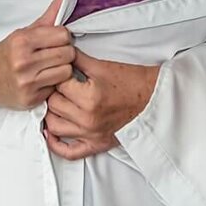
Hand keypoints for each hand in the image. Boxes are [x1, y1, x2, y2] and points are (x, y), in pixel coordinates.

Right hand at [0, 0, 75, 110]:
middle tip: (55, 54)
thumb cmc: (8, 53)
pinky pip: (57, 88)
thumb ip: (49, 15)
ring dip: (62, 69)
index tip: (56, 41)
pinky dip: (53, 84)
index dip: (63, 38)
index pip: (63, 35)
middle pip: (68, 54)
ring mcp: (27, 82)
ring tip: (51, 67)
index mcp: (23, 41)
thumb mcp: (24, 32)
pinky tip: (43, 80)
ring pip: (66, 72)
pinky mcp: (30, 99)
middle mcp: (24, 62)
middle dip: (65, 53)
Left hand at [43, 48, 159, 160]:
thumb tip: (61, 53)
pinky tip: (51, 134)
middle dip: (54, 93)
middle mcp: (88, 118)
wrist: (154, 99)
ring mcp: (91, 134)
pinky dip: (56, 144)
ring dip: (52, 114)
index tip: (62, 74)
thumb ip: (78, 59)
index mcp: (89, 97)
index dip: (58, 76)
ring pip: (54, 126)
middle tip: (60, 86)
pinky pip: (69, 152)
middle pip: (53, 105)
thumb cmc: (133, 82)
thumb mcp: (103, 66)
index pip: (58, 85)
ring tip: (57, 104)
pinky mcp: (96, 145)